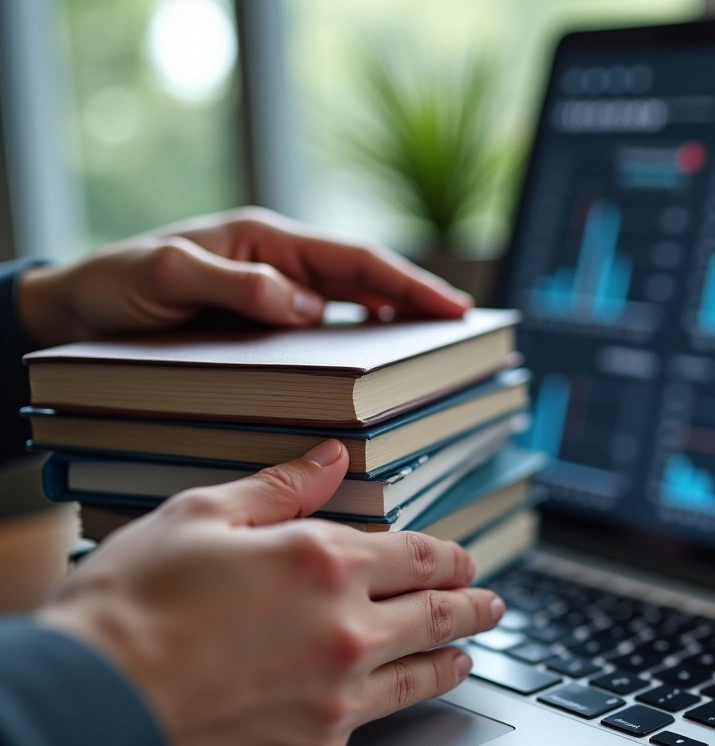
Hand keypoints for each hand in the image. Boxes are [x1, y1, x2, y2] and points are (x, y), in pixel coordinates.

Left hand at [18, 207, 472, 348]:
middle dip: (418, 299)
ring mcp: (275, 288)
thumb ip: (237, 285)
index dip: (408, 283)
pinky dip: (361, 338)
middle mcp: (279, 261)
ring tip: (437, 348)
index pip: (356, 258)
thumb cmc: (116, 284)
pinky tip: (380, 360)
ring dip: (396, 319)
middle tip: (465, 331)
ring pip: (352, 302)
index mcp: (268, 240)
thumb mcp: (167, 278)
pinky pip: (327, 326)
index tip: (453, 307)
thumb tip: (308, 306)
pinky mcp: (264, 317)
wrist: (73, 304)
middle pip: (366, 278)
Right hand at [37, 440, 503, 745]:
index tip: (463, 559)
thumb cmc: (134, 604)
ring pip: (419, 675)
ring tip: (465, 655)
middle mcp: (347, 629)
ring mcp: (336, 695)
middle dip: (472, 606)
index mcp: (326, 562)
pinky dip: (386, 707)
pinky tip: (389, 701)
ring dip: (451, 659)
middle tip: (491, 604)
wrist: (93, 701)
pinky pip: (368, 723)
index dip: (450, 556)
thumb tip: (331, 459)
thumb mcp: (202, 515)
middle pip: (437, 615)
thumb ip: (282, 488)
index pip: (419, 554)